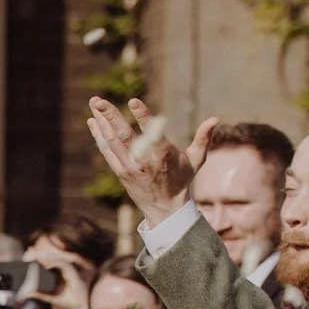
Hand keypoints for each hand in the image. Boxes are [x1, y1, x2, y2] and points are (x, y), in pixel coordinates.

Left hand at [86, 97, 213, 228]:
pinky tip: (93, 120)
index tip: (133, 101)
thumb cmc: (182, 179)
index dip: (142, 116)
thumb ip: (204, 138)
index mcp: (163, 155)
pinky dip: (99, 135)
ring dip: (101, 121)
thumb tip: (215, 119)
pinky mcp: (120, 171)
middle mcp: (143, 161)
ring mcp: (129, 166)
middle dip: (110, 116)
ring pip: (112, 141)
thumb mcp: (197, 160)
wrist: (164, 208)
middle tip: (98, 100)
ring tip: (94, 102)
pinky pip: (107, 150)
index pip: (151, 132)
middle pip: (123, 135)